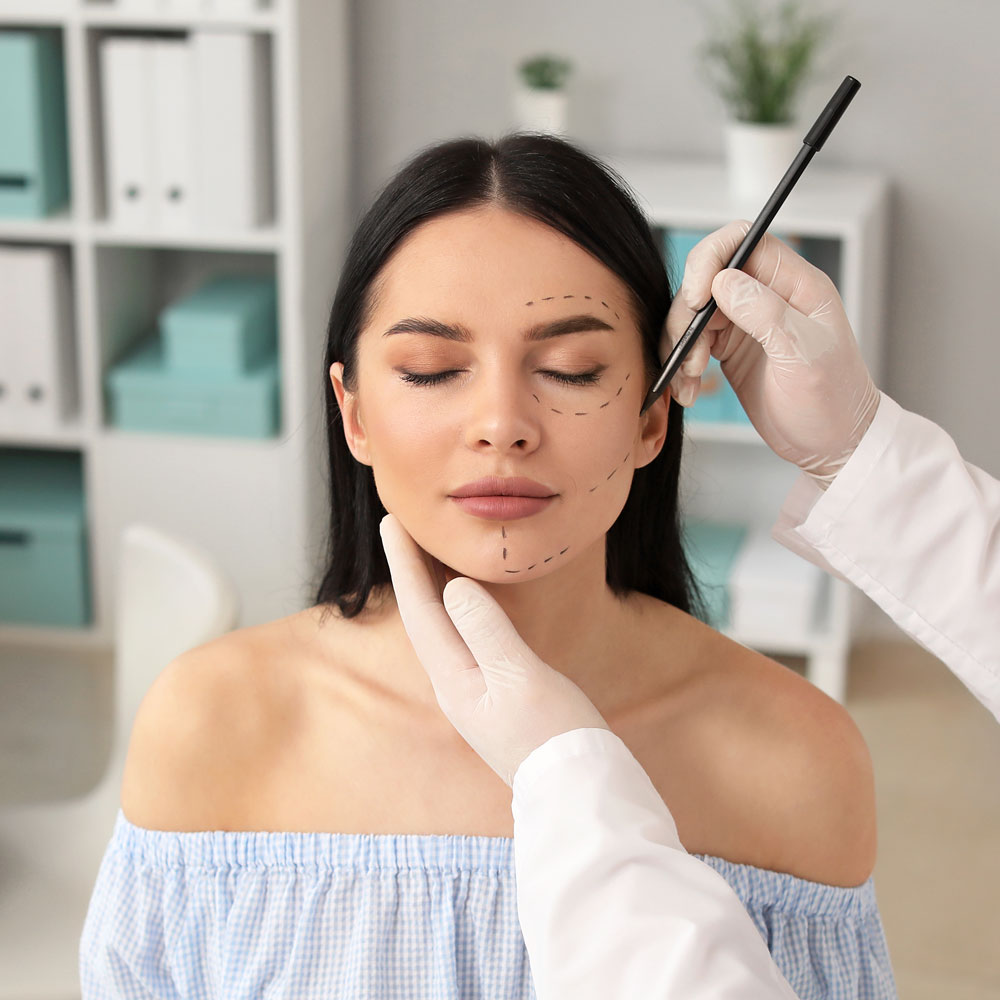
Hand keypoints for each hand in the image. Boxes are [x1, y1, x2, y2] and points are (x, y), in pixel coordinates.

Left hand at [378, 513, 610, 786]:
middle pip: (424, 616)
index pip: (420, 609)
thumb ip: (486, 630)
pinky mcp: (497, 698)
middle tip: (402, 528)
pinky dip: (459, 610)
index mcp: (454, 679)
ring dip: (431, 588)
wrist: (581, 792)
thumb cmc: (556, 736)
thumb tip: (453, 587)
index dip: (406, 563)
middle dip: (412, 571)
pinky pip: (465, 640)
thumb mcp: (521, 678)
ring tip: (426, 554)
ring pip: (443, 628)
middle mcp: (456, 686)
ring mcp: (475, 694)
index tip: (392, 522)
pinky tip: (468, 602)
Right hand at [663, 220, 880, 487]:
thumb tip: (723, 280)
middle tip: (691, 355)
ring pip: (693, 311)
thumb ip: (765, 312)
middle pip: (706, 277)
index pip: (741, 241)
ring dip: (681, 344)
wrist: (833, 444)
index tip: (696, 297)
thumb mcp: (803, 355)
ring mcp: (746, 322)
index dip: (709, 261)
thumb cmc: (833, 400)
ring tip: (689, 378)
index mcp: (794, 284)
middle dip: (688, 314)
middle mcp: (768, 296)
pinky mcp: (730, 349)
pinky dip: (682, 365)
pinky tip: (688, 390)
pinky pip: (692, 343)